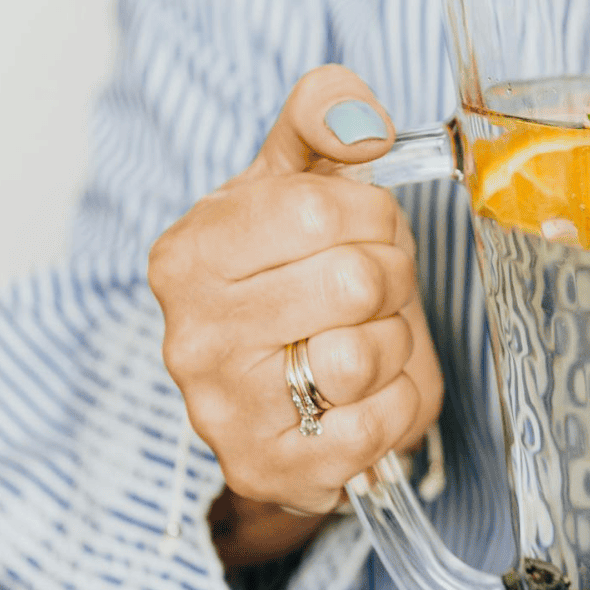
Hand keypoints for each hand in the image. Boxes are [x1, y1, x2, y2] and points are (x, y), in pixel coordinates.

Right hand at [149, 65, 443, 563]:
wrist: (282, 392)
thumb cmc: (294, 276)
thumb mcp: (297, 183)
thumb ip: (323, 120)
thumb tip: (360, 118)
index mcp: (189, 253)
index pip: (324, 210)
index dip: (375, 217)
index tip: (368, 230)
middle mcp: (192, 335)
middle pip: (354, 282)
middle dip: (392, 279)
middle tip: (375, 289)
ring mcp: (224, 412)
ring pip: (364, 357)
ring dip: (394, 342)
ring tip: (367, 338)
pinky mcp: (271, 471)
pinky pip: (380, 425)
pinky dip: (400, 402)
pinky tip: (370, 394)